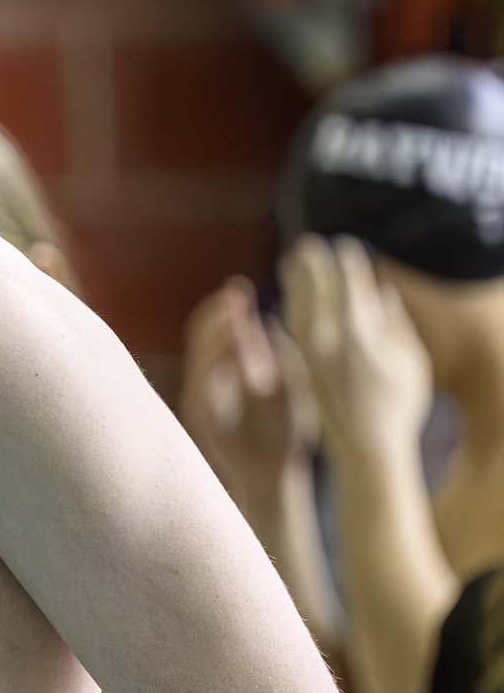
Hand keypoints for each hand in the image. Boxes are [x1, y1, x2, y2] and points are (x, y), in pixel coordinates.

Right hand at [180, 276, 315, 516]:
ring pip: (197, 358)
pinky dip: (210, 369)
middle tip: (234, 300)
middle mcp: (210, 379)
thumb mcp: (286, 386)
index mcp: (230, 366)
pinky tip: (231, 355)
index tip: (241, 290)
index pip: (217, 326)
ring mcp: (202, 399)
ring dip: (214, 338)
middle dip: (215, 315)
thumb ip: (274, 356)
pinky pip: (197, 387)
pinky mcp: (199, 419)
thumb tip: (266, 320)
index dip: (225, 306)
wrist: (276, 476)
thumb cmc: (286, 432)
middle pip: (200, 336)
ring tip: (235, 321)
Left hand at [280, 235, 431, 469]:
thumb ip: (393, 323)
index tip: (343, 245)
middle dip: (313, 265)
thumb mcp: (407, 359)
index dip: (346, 261)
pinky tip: (285, 304)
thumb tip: (381, 292)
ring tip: (292, 263)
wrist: (367, 448)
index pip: (350, 283)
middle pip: (318, 290)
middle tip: (307, 245)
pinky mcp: (302, 368)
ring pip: (298, 308)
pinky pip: (291, 332)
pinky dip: (289, 313)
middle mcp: (331, 339)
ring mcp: (312, 354)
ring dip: (294, 284)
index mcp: (360, 332)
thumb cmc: (398, 405)